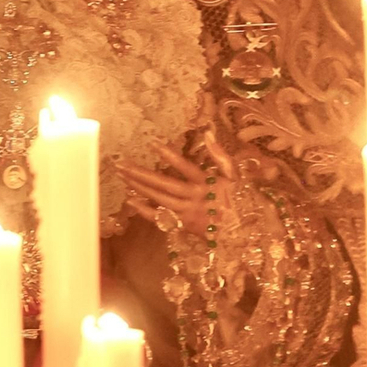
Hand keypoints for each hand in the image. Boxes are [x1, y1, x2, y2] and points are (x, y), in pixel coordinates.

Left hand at [115, 134, 235, 237]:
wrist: (245, 233)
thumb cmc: (240, 200)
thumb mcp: (234, 176)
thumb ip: (220, 155)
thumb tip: (208, 133)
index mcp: (207, 184)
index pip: (186, 168)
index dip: (170, 156)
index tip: (152, 143)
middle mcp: (195, 198)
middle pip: (164, 185)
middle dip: (141, 174)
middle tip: (121, 164)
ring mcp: (187, 213)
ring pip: (159, 199)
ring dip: (139, 188)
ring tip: (123, 176)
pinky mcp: (183, 225)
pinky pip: (161, 218)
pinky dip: (145, 211)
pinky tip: (131, 201)